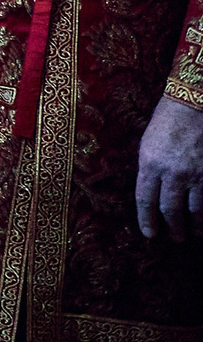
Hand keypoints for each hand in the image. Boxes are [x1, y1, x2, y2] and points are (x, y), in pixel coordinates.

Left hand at [136, 91, 202, 241]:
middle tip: (175, 238)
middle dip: (172, 228)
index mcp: (149, 164)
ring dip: (194, 226)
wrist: (193, 103)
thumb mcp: (148, 143)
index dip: (147, 220)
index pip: (145, 200)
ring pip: (194, 210)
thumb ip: (150, 169)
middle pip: (170, 210)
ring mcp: (196, 175)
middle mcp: (172, 173)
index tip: (149, 234)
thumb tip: (152, 192)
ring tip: (193, 234)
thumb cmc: (168, 120)